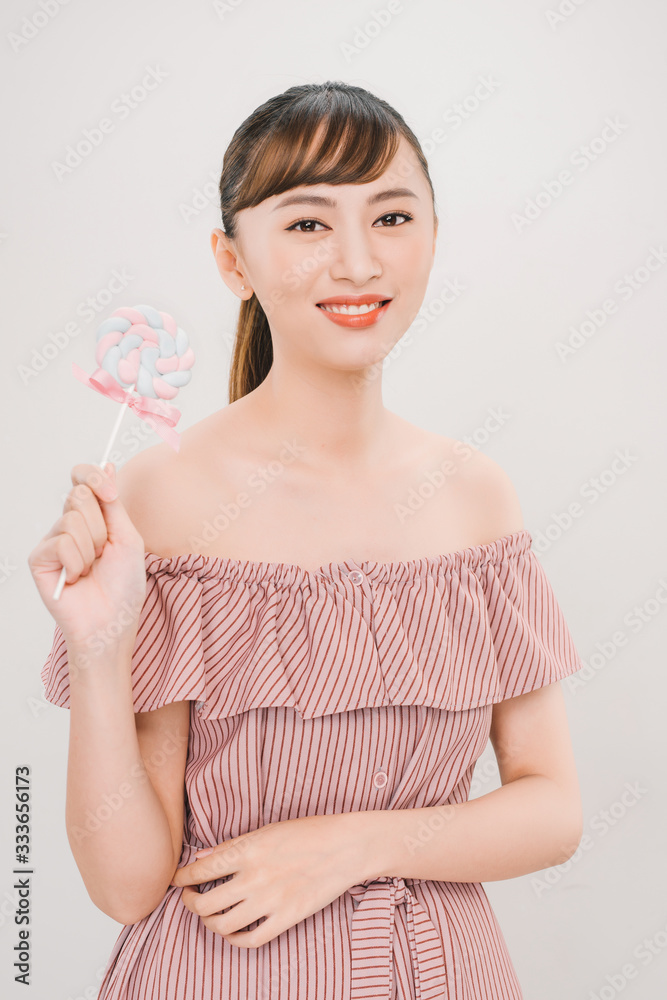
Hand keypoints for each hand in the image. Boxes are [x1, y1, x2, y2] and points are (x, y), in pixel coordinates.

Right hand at [27, 462, 145, 650]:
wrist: (112, 622)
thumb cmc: (124, 586)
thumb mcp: (127, 538)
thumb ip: (113, 503)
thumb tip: (107, 464)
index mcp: (93, 516)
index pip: (83, 479)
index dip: (93, 477)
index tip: (111, 491)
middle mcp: (70, 524)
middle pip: (79, 496)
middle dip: (100, 526)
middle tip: (104, 552)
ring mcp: (53, 541)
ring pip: (71, 520)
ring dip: (91, 549)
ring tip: (92, 570)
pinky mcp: (39, 558)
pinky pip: (61, 542)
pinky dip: (77, 563)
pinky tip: (76, 579)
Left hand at [171, 812, 373, 947]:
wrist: (344, 846)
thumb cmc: (306, 832)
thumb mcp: (266, 831)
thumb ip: (233, 848)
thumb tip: (202, 859)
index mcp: (247, 851)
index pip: (200, 870)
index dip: (180, 878)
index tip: (175, 880)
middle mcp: (254, 878)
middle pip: (204, 904)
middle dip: (189, 903)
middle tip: (189, 898)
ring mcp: (270, 901)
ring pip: (222, 926)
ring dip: (209, 923)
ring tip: (209, 914)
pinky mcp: (286, 918)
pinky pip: (250, 940)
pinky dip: (235, 940)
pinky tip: (233, 931)